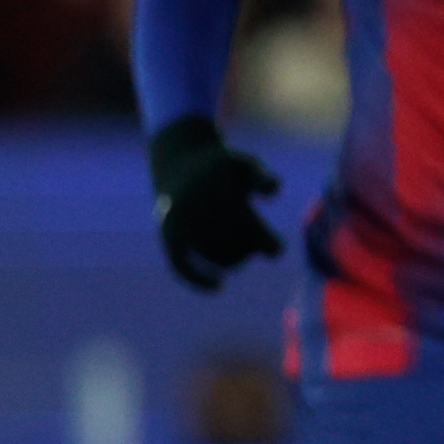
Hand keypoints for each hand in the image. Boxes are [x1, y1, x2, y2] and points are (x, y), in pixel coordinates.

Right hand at [145, 117, 282, 293]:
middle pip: (233, 244)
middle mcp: (195, 204)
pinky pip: (180, 263)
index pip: (250, 228)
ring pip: (212, 255)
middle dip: (249, 249)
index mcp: (217, 188)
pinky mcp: (166, 232)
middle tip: (256, 245)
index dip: (268, 244)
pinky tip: (218, 287)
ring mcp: (178, 219)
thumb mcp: (244, 163)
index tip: (277, 249)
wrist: (177, 156)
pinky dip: (197, 279)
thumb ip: (262, 177)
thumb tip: (273, 191)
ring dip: (232, 261)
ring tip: (241, 254)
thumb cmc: (220, 165)